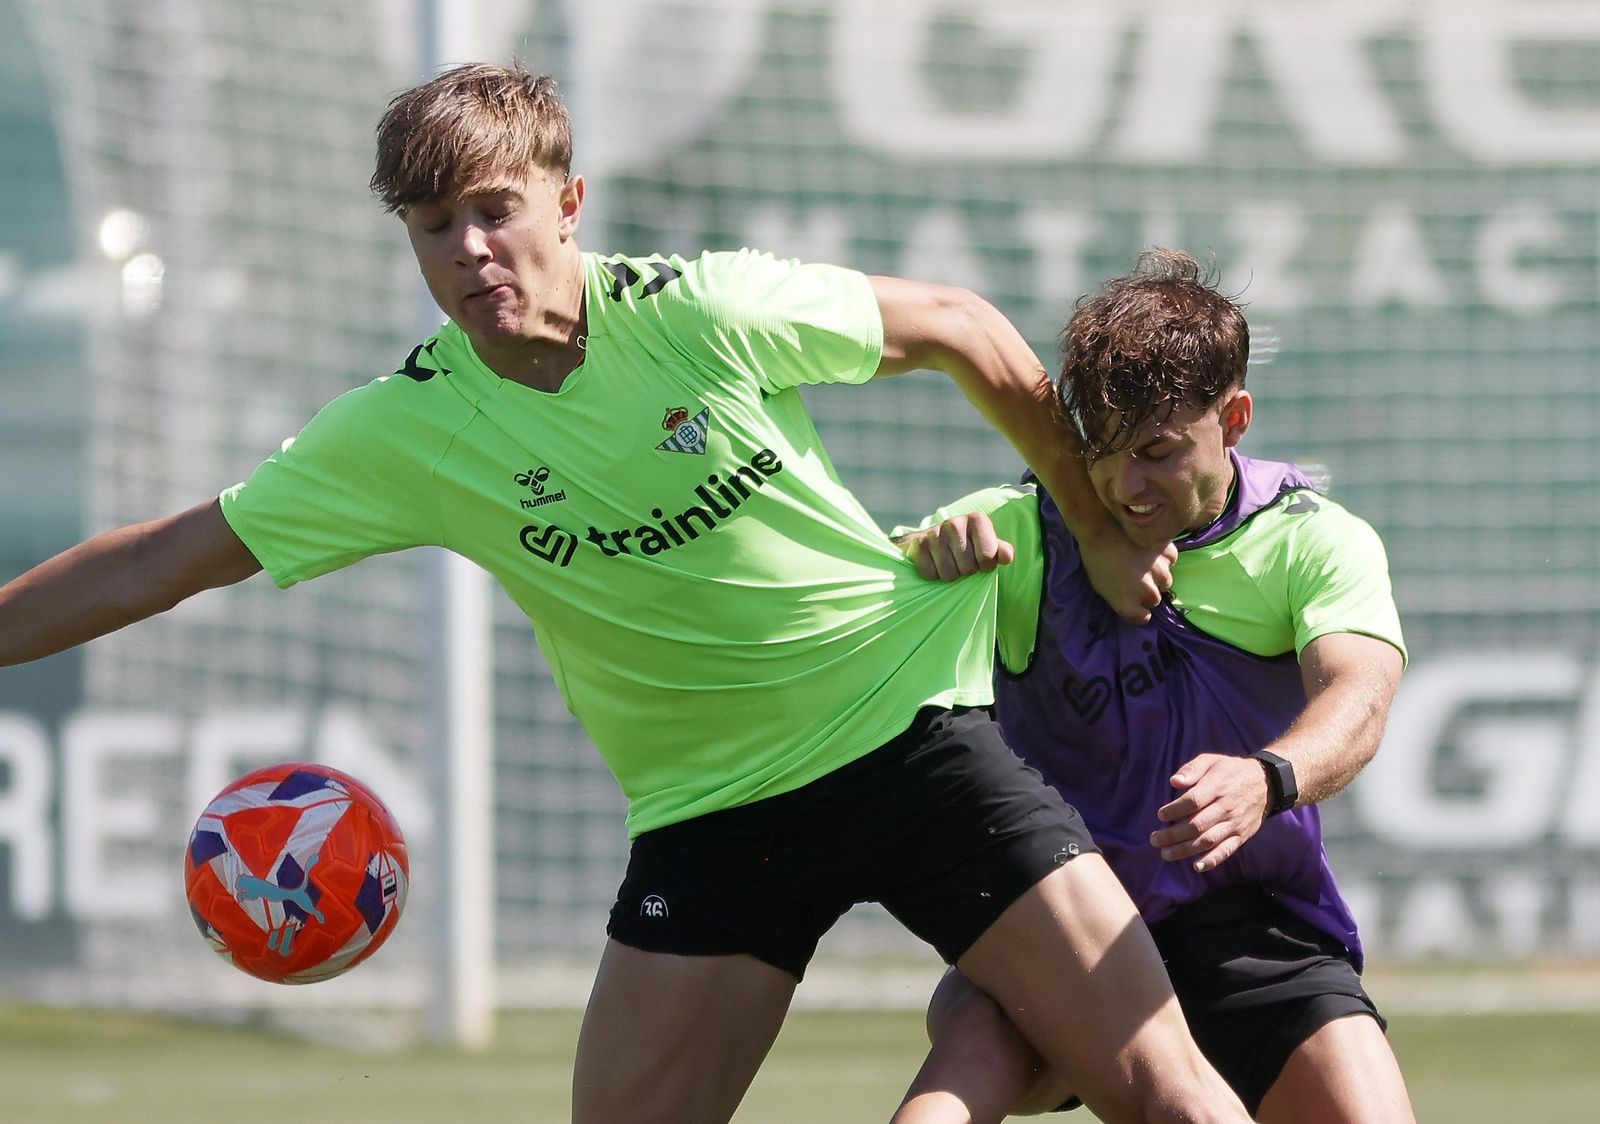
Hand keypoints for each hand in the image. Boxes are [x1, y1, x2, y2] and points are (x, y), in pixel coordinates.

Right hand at [900, 512, 1014, 581]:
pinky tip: (934, 563)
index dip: (985, 566)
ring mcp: (934, 532)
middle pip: (968, 568)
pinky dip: (933, 574)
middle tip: (962, 563)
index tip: (981, 561)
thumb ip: (1000, 551)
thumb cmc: (967, 546)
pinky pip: (930, 573)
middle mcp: (955, 522)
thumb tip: (1007, 556)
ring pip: (949, 573)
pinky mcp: (918, 544)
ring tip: (949, 564)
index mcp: (977, 520)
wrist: (934, 540)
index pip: (987, 557)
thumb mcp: (987, 545)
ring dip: (950, 575)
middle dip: (966, 571)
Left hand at [1076, 526, 1175, 623]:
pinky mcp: (1168, 552)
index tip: (1133, 601)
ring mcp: (1160, 572)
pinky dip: (1163, 557)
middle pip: (1155, 599)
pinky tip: (1150, 549)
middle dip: (1148, 590)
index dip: (1137, 610)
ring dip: (1157, 574)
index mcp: (1128, 604)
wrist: (1100, 525)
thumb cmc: (1096, 558)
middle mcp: (1147, 593)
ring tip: (1143, 561)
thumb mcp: (1101, 586)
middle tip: (1136, 576)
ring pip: (1166, 581)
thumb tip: (1135, 603)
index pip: (1142, 618)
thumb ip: (1122, 599)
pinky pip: (1171, 561)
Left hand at [1151, 753, 1270, 872]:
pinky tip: (1196, 867)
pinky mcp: (1241, 836)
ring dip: (1185, 850)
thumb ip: (1192, 769)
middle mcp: (1227, 807)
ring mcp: (1235, 823)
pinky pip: (1227, 850)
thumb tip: (1174, 782)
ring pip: (1208, 840)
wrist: (1266, 783)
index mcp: (1217, 787)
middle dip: (1172, 835)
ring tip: (1165, 853)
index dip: (1174, 810)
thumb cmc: (1231, 771)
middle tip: (1154, 839)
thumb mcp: (1212, 761)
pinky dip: (1212, 860)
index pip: (1193, 801)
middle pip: (1197, 825)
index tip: (1161, 815)